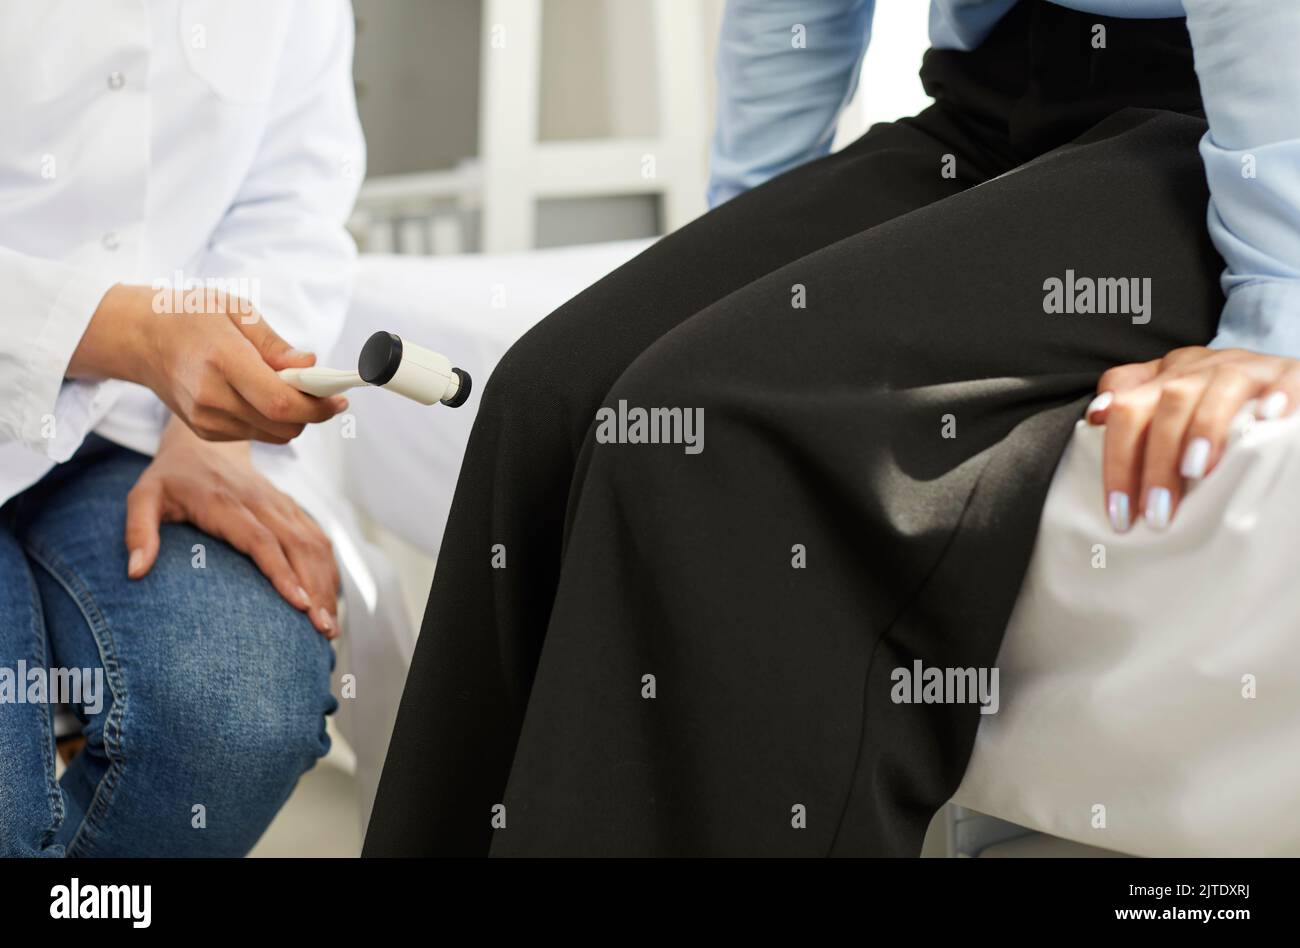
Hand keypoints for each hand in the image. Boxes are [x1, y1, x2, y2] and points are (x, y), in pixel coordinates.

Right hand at [69, 283, 347, 442]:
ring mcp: (206, 420)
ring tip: (289, 387)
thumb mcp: (235, 310)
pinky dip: (271, 420)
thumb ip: (275, 342)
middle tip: (321, 390)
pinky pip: (256, 435)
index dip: (318, 406)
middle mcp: (211, 398)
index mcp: (222, 362)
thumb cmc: (189, 316)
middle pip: (283, 425)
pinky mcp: (206, 432)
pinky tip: (262, 395)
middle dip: (313, 413)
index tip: (339, 397)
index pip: (281, 402)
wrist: (139, 338)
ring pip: (274, 435)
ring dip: (293, 417)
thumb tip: (311, 363)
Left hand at [125, 417, 340, 636]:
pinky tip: (331, 599)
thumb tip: (135, 572)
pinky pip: (318, 538)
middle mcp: (261, 502)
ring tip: (331, 625)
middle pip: (298, 546)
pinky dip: (329, 570)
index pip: (261, 540)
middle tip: (324, 631)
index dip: (283, 572)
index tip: (299, 605)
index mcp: (225, 503)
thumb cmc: (170, 478)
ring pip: (315, 543)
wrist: (203, 444)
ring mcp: (280, 504)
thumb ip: (138, 532)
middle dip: (316, 589)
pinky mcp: (291, 508)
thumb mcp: (142, 498)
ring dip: (328, 584)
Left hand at [1087, 346, 1299, 531]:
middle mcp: (1199, 367)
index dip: (1116, 461)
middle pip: (1164, 405)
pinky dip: (1277, 397)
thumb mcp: (1166, 403)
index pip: (1125, 409)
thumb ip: (1131, 408)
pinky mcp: (1285, 373)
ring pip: (1214, 391)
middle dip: (1155, 463)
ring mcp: (1244, 368)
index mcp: (1165, 376)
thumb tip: (1094, 417)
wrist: (1273, 379)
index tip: (1119, 512)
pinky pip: (1283, 380)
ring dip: (1202, 431)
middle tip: (1156, 514)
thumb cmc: (1213, 404)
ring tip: (1195, 473)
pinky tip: (1270, 419)